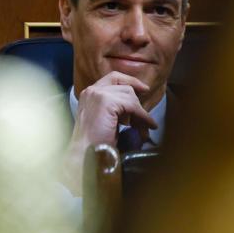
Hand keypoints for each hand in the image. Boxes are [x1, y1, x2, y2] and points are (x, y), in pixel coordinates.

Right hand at [60, 72, 158, 195]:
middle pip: (125, 87)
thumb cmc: (95, 144)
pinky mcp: (106, 101)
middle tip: (146, 122)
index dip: (131, 82)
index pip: (114, 78)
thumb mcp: (106, 120)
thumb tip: (138, 109)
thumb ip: (117, 109)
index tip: (144, 90)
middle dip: (138, 104)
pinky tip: (147, 126)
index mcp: (89, 94)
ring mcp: (98, 94)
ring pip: (130, 96)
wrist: (85, 154)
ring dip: (141, 114)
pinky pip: (132, 105)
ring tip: (144, 130)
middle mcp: (91, 91)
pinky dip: (143, 116)